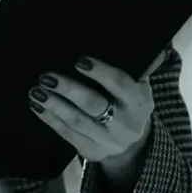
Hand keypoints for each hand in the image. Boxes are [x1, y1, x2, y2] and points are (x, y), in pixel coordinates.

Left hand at [28, 52, 163, 179]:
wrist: (135, 147)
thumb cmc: (131, 104)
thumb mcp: (142, 86)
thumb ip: (142, 65)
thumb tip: (155, 42)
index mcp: (138, 101)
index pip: (120, 84)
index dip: (101, 73)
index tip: (79, 61)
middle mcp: (124, 122)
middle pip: (94, 104)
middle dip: (69, 90)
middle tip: (46, 77)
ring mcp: (106, 139)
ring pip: (77, 121)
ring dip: (54, 105)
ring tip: (35, 91)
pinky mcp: (90, 150)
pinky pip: (68, 134)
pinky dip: (50, 119)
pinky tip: (36, 106)